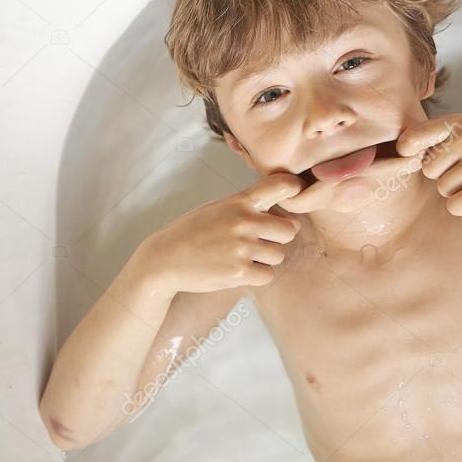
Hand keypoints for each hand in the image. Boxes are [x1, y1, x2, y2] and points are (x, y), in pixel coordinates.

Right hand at [136, 174, 304, 294]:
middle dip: (278, 238)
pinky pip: (268, 274)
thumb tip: (290, 219)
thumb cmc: (194, 232)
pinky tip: (238, 270)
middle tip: (260, 241)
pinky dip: (257, 275)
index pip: (281, 185)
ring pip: (279, 255)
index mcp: (240, 202)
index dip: (295, 189)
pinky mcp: (239, 272)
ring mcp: (242, 247)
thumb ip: (251, 209)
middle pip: (289, 230)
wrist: (165, 258)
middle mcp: (244, 222)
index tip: (296, 194)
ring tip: (242, 256)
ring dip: (265, 259)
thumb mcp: (220, 208)